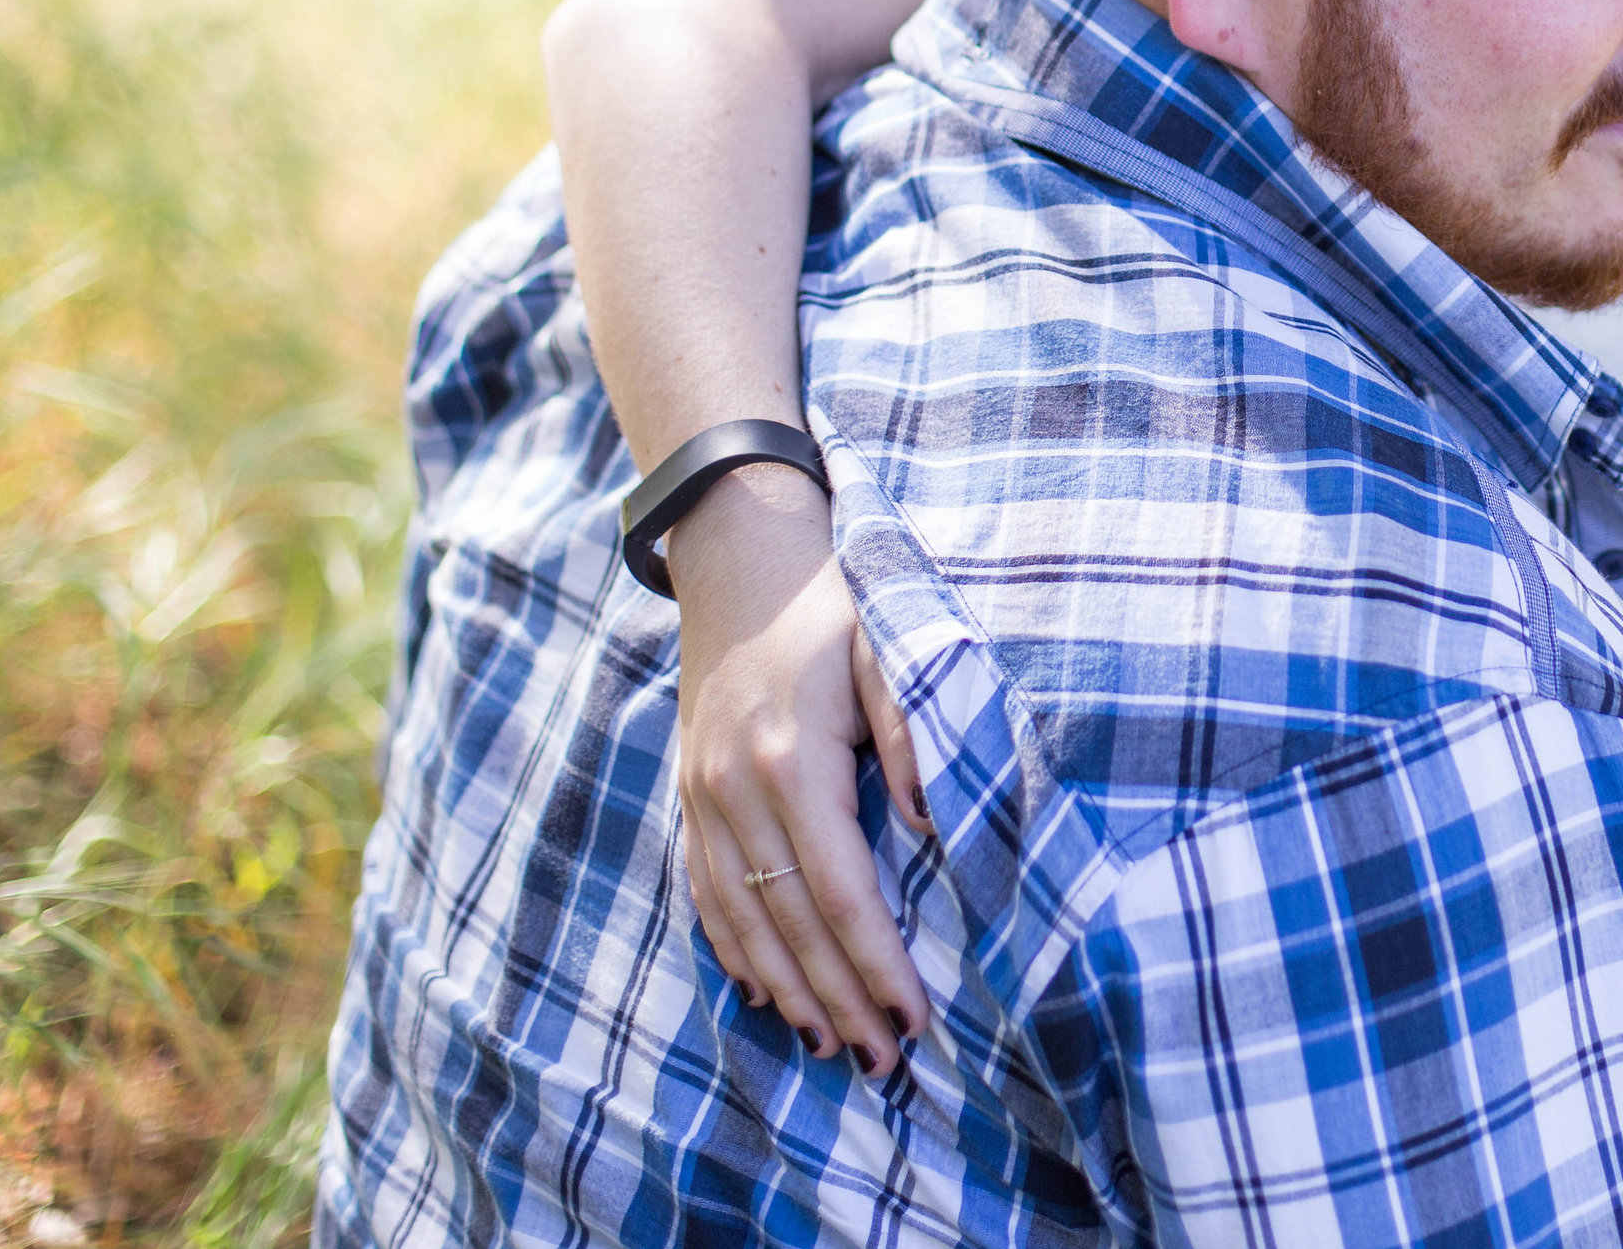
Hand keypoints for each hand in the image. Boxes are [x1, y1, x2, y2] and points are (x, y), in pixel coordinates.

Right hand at [670, 463, 930, 1074]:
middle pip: (793, 922)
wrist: (739, 559)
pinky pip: (708, 893)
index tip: (915, 1014)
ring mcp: (704, 798)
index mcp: (793, 760)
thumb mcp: (889, 648)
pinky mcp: (690, 797)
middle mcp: (737, 790)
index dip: (876, 961)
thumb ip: (914, 732)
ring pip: (745, 921)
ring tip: (834, 1047)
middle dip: (840, 999)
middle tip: (885, 1062)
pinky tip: (765, 993)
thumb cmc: (834, 605)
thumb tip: (931, 827)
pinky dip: (736, 951)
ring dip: (789, 992)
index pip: (841, 889)